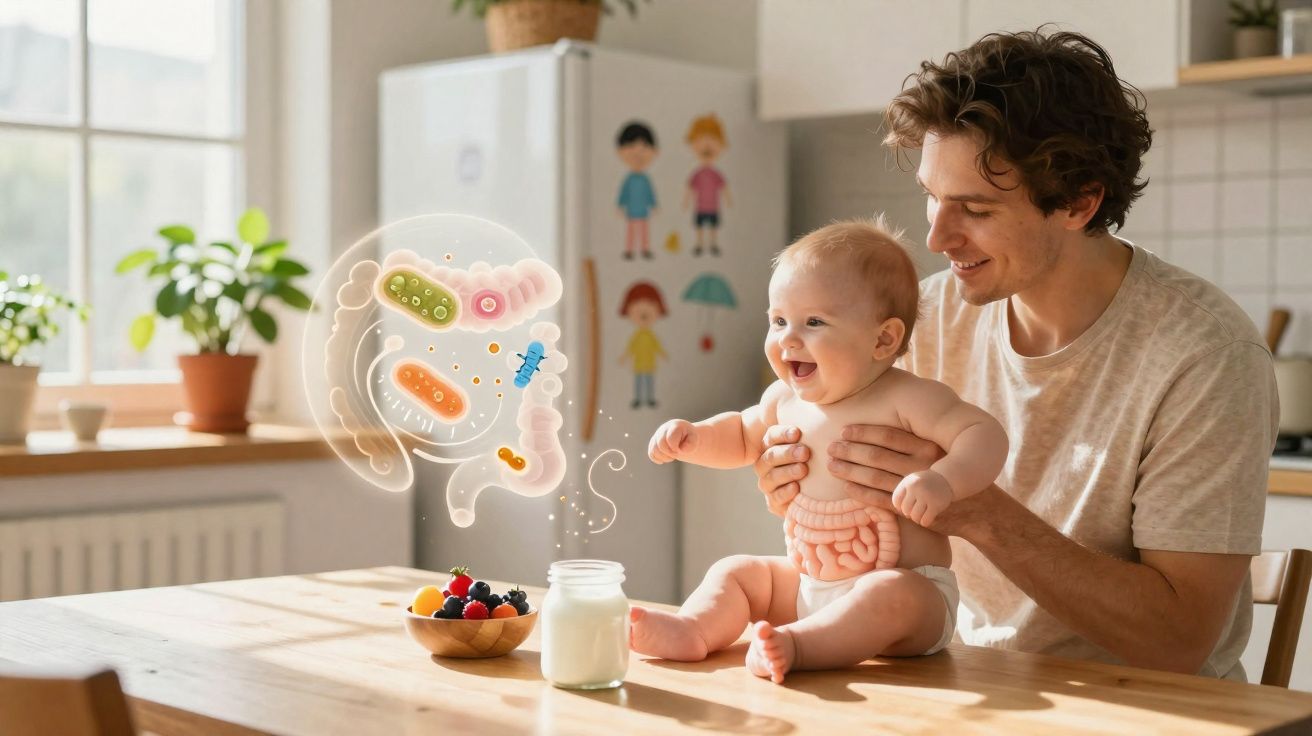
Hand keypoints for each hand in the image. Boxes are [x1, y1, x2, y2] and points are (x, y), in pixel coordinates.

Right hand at [649, 419, 696, 463]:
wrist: (684, 435)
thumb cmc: (689, 437)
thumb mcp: (694, 439)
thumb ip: (690, 445)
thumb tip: (680, 450)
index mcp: (675, 426)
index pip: (670, 439)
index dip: (675, 448)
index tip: (680, 450)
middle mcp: (664, 429)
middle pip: (661, 444)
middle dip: (669, 453)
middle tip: (676, 454)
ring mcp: (657, 435)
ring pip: (654, 450)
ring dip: (664, 457)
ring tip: (672, 456)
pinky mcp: (653, 443)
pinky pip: (651, 454)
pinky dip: (658, 459)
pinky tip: (666, 458)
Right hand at [752, 425, 809, 515]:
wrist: (816, 495)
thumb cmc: (815, 462)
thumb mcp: (813, 445)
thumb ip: (811, 432)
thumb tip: (817, 406)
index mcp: (772, 446)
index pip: (771, 436)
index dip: (783, 434)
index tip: (798, 432)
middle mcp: (765, 464)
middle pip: (771, 456)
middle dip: (787, 453)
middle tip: (805, 452)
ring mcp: (768, 484)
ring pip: (771, 477)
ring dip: (787, 472)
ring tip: (803, 469)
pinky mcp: (773, 503)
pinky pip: (774, 498)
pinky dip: (785, 492)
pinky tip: (796, 488)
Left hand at [829, 424, 944, 510]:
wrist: (976, 508)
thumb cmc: (951, 471)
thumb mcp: (940, 448)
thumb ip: (915, 437)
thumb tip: (884, 416)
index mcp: (928, 446)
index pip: (888, 436)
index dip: (863, 432)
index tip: (845, 431)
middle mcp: (923, 467)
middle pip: (877, 456)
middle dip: (850, 451)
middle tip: (832, 448)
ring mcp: (917, 490)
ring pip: (874, 478)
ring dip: (849, 471)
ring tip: (832, 466)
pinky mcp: (913, 510)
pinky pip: (880, 500)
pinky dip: (860, 493)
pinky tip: (846, 486)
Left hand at [892, 470, 953, 526]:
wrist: (946, 478)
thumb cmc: (925, 483)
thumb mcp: (911, 482)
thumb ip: (901, 492)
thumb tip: (887, 507)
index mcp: (908, 482)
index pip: (896, 500)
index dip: (900, 507)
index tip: (907, 506)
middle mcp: (916, 487)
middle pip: (905, 510)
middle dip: (909, 513)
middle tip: (916, 511)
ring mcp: (926, 496)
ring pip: (915, 516)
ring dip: (917, 519)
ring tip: (920, 516)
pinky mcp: (936, 505)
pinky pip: (925, 520)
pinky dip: (925, 522)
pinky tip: (927, 519)